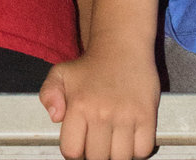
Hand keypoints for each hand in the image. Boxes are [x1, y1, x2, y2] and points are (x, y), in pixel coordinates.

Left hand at [40, 46, 159, 159]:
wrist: (121, 46)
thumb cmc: (90, 66)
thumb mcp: (61, 74)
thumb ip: (49, 94)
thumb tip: (54, 117)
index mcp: (78, 105)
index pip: (72, 151)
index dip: (75, 153)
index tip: (80, 146)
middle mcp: (101, 112)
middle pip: (97, 159)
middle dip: (95, 155)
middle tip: (97, 143)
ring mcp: (125, 116)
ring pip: (120, 159)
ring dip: (116, 155)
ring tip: (113, 141)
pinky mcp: (147, 117)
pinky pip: (142, 151)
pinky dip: (136, 150)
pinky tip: (129, 137)